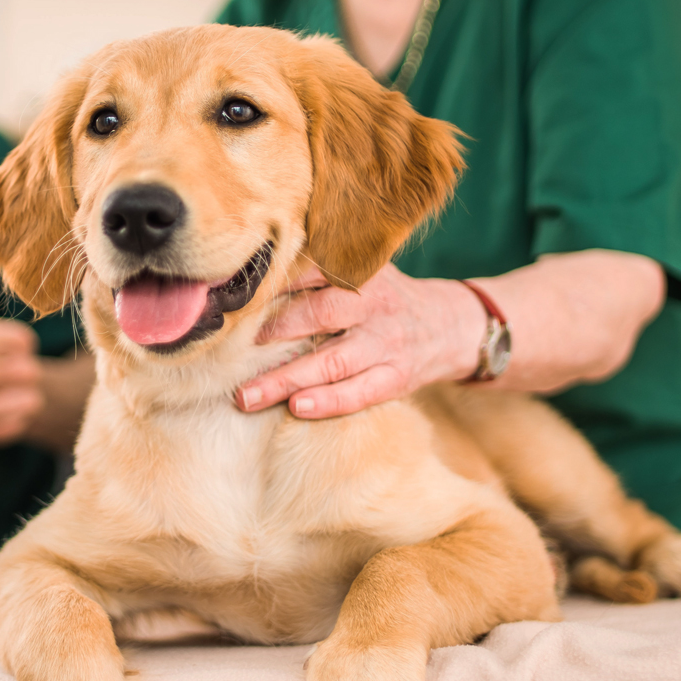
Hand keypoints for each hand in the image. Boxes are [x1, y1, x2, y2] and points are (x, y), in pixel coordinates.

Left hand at [235, 263, 485, 419]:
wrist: (452, 325)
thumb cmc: (388, 299)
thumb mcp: (365, 272)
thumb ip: (320, 272)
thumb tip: (255, 277)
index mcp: (362, 274)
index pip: (313, 272)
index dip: (274, 285)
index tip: (235, 300)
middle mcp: (374, 306)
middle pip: (318, 316)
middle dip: (272, 333)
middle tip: (229, 353)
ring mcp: (386, 344)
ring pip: (332, 362)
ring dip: (286, 380)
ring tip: (246, 397)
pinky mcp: (396, 378)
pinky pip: (358, 393)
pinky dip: (327, 402)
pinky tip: (297, 408)